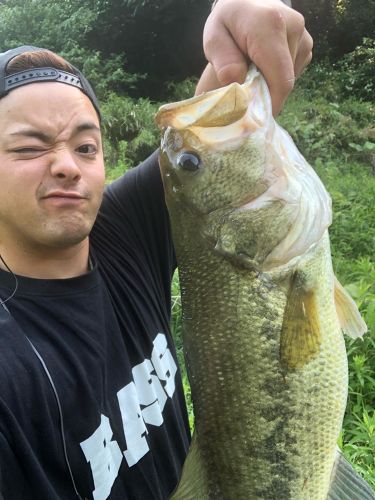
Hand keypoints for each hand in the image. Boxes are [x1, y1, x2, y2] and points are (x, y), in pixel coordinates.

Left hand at [196, 0, 312, 114]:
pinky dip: (278, 76)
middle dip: (266, 93)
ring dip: (271, 83)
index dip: (270, 104)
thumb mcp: (215, 38)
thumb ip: (224, 61)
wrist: (245, 4)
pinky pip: (293, 72)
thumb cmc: (228, 23)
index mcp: (270, 24)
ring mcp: (304, 35)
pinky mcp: (307, 44)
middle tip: (246, 90)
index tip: (255, 116)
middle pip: (285, 82)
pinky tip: (265, 63)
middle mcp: (294, 26)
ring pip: (289, 79)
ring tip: (253, 68)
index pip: (280, 79)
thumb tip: (237, 83)